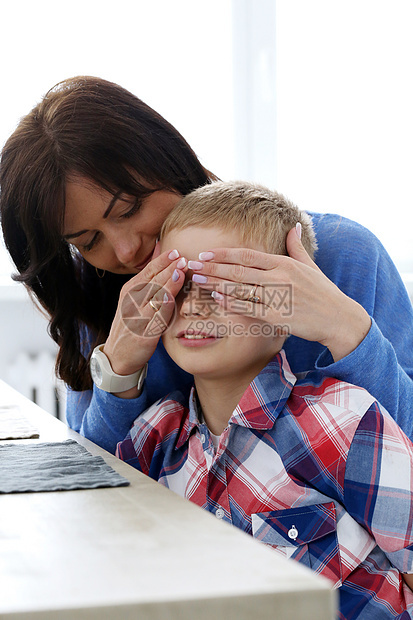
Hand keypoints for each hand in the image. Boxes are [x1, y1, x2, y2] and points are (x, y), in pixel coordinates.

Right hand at [102, 248, 186, 395]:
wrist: (119, 355)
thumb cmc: (133, 324)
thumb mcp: (137, 300)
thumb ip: (150, 283)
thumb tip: (163, 259)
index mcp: (130, 290)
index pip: (148, 270)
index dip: (162, 260)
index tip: (176, 251)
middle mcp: (131, 300)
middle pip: (151, 280)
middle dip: (167, 267)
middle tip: (183, 257)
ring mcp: (135, 316)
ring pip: (152, 295)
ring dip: (167, 282)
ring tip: (180, 271)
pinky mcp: (141, 332)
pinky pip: (153, 317)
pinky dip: (162, 305)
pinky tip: (170, 297)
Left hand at [190, 227, 370, 361]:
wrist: (339, 318)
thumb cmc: (324, 293)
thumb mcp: (310, 266)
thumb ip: (296, 246)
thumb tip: (292, 225)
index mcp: (284, 263)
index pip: (248, 255)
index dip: (224, 254)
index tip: (206, 253)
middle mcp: (279, 277)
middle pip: (239, 270)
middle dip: (213, 266)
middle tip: (193, 264)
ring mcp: (277, 297)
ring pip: (240, 288)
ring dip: (216, 283)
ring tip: (198, 280)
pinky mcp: (277, 316)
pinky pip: (249, 308)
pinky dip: (231, 303)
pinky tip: (217, 298)